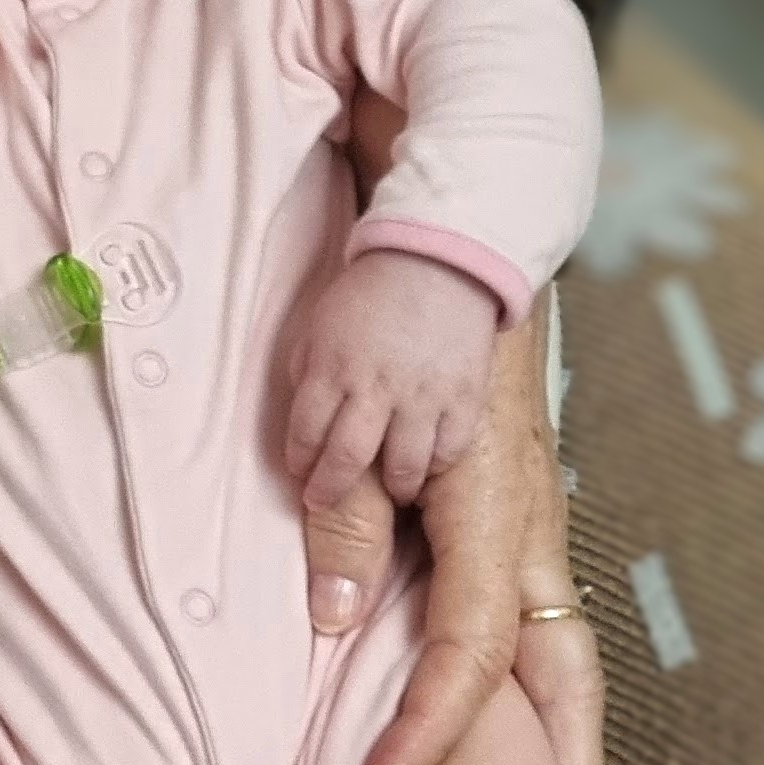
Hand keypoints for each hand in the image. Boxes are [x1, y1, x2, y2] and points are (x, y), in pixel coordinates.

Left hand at [285, 250, 499, 507]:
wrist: (437, 264)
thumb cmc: (372, 294)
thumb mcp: (321, 325)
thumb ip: (308, 371)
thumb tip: (303, 418)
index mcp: (333, 367)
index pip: (305, 431)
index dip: (299, 459)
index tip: (300, 472)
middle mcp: (376, 388)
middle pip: (346, 459)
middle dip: (329, 489)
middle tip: (324, 500)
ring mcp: (423, 397)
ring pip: (403, 467)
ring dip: (391, 488)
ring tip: (388, 491)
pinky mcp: (464, 399)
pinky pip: (448, 452)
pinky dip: (435, 467)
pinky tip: (425, 465)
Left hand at [349, 301, 601, 764]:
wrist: (453, 242)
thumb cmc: (395, 318)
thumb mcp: (344, 417)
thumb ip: (343, 520)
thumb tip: (336, 617)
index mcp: (490, 513)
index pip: (468, 653)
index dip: (426, 731)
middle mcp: (525, 527)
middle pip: (550, 674)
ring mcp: (526, 518)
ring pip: (543, 646)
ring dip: (526, 731)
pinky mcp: (505, 508)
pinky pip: (515, 611)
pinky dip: (504, 675)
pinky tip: (481, 712)